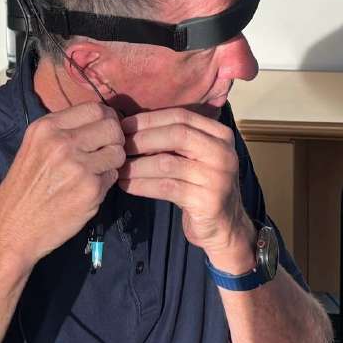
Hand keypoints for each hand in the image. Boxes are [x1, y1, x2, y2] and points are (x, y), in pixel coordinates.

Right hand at [0, 102, 124, 266]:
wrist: (11, 229)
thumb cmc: (23, 191)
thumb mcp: (34, 148)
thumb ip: (62, 132)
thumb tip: (100, 120)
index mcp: (46, 127)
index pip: (94, 108)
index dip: (106, 119)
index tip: (104, 132)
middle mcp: (62, 142)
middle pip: (112, 126)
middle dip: (114, 140)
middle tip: (106, 153)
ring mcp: (78, 165)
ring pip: (118, 152)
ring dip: (112, 163)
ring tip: (95, 174)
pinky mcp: (90, 189)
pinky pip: (113, 176)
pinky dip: (105, 183)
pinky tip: (87, 192)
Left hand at [119, 108, 254, 272]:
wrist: (224, 226)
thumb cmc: (201, 187)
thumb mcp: (195, 157)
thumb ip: (174, 139)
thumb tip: (131, 125)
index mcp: (220, 135)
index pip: (181, 116)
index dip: (149, 119)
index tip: (123, 126)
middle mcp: (223, 152)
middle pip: (177, 135)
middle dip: (142, 139)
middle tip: (118, 147)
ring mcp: (217, 177)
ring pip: (167, 163)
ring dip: (137, 165)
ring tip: (118, 168)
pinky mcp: (207, 200)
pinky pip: (167, 188)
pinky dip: (142, 185)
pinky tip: (127, 186)